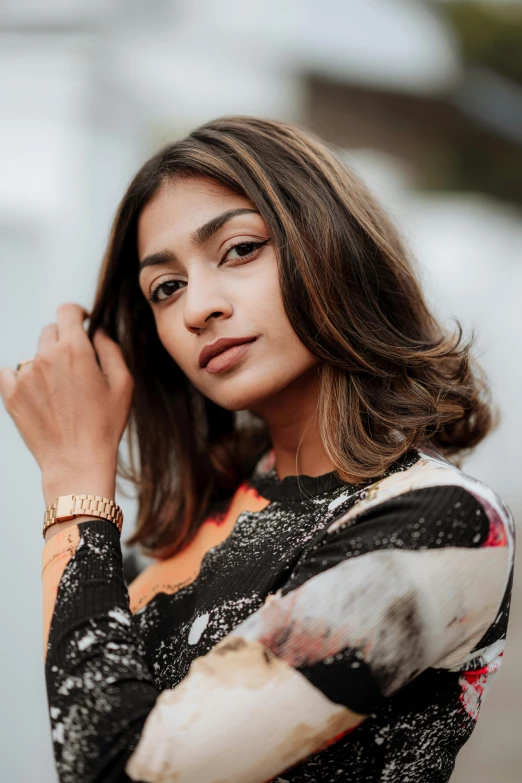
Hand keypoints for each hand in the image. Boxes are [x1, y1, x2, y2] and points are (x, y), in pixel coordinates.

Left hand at [0, 303, 133, 503]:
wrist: (76, 462)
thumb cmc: (104, 426)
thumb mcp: (123, 384)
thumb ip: (111, 349)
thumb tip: (98, 331)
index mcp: (75, 350)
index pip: (67, 311)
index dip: (77, 313)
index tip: (82, 322)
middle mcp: (45, 357)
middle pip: (51, 331)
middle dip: (64, 340)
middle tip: (77, 367)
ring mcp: (25, 375)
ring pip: (34, 354)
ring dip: (46, 362)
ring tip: (62, 392)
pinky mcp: (10, 394)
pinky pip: (11, 373)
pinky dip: (23, 378)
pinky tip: (39, 395)